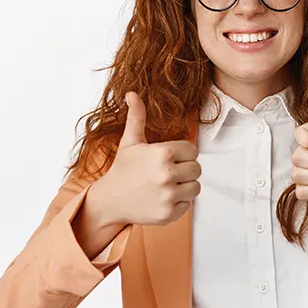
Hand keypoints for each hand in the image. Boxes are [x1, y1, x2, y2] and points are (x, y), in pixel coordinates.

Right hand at [90, 91, 201, 225]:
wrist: (110, 200)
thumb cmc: (123, 169)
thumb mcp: (130, 141)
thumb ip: (136, 117)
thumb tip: (132, 94)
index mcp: (163, 153)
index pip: (192, 150)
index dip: (182, 153)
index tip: (168, 158)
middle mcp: (167, 174)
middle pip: (197, 169)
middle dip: (185, 169)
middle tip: (168, 171)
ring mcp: (168, 195)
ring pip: (196, 187)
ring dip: (185, 186)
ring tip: (167, 184)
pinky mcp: (169, 213)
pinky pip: (188, 204)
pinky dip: (179, 202)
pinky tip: (163, 197)